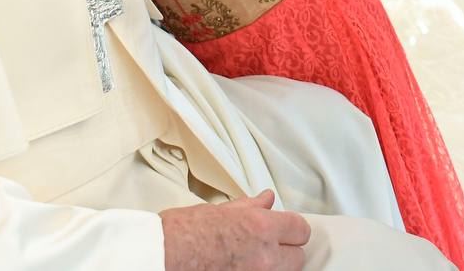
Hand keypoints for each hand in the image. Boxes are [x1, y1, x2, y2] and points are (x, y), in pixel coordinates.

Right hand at [160, 190, 308, 270]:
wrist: (162, 256)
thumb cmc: (181, 234)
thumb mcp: (219, 211)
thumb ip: (250, 207)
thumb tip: (267, 200)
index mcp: (260, 227)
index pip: (301, 229)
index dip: (292, 228)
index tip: (285, 229)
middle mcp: (265, 256)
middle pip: (298, 257)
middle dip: (286, 251)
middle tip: (267, 246)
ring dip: (274, 266)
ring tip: (251, 259)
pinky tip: (242, 268)